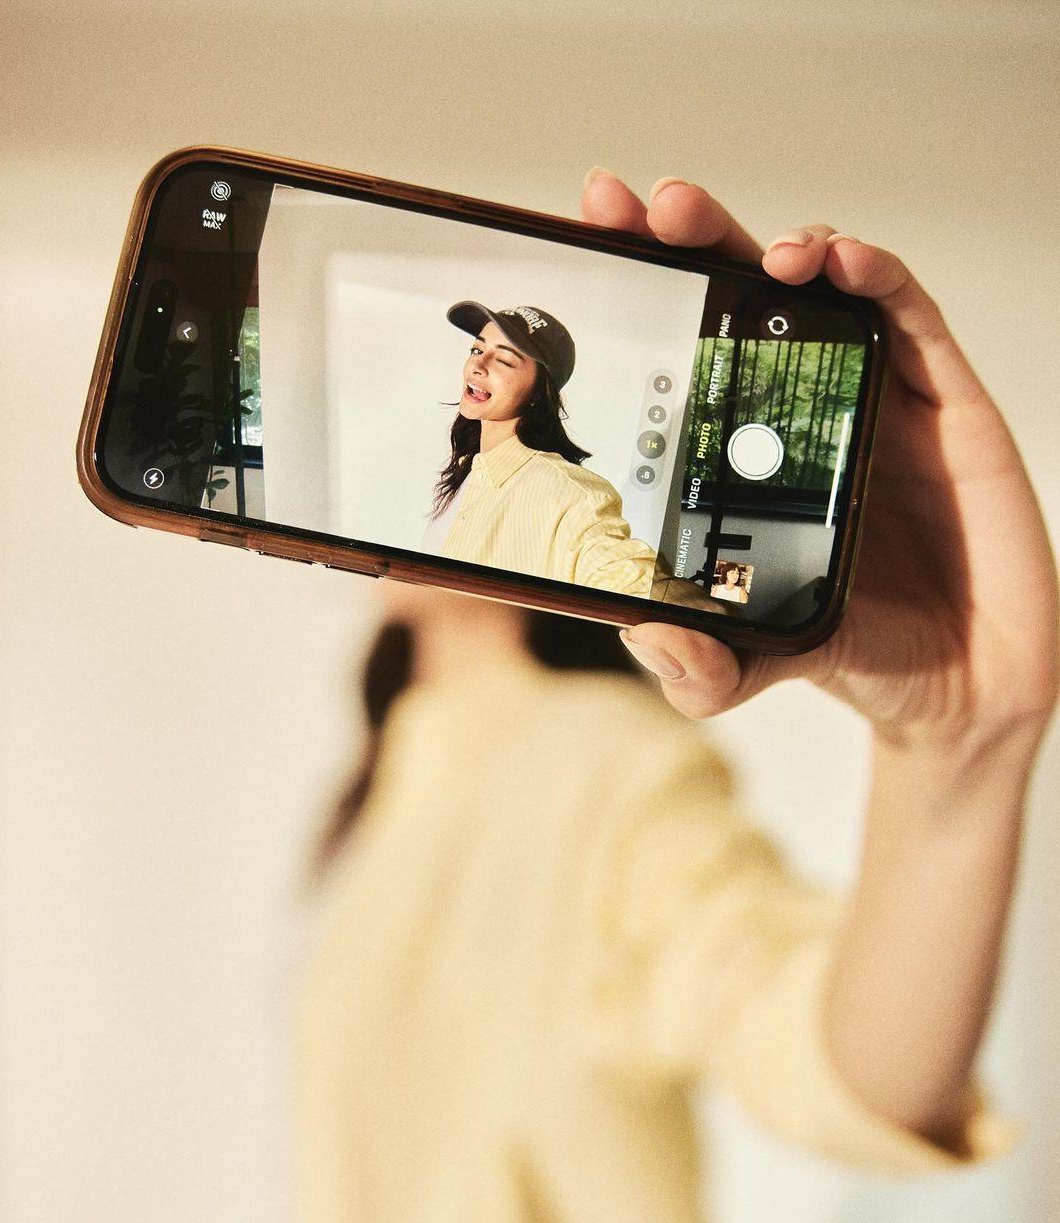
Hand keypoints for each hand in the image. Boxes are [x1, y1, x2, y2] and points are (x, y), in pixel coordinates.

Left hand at [582, 170, 1058, 750]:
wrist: (959, 685)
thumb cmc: (858, 650)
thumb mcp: (753, 663)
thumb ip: (700, 664)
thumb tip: (646, 634)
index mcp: (745, 453)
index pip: (684, 352)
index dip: (643, 294)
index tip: (592, 247)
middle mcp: (803, 411)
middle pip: (740, 298)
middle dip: (691, 240)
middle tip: (642, 208)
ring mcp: (876, 400)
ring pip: (824, 291)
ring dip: (783, 248)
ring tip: (748, 248)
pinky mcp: (946, 403)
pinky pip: (910, 319)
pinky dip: (876, 277)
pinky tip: (838, 267)